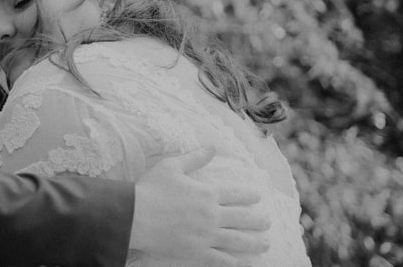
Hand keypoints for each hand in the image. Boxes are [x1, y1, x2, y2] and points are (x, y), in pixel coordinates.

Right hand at [129, 148, 270, 266]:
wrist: (134, 216)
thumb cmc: (150, 189)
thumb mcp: (172, 166)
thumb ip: (195, 157)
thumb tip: (213, 147)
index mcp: (207, 193)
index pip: (236, 194)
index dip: (249, 195)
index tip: (258, 197)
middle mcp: (211, 215)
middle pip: (243, 219)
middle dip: (258, 221)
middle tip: (268, 223)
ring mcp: (206, 236)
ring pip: (237, 240)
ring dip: (254, 243)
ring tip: (265, 244)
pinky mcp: (196, 252)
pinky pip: (220, 259)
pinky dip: (234, 262)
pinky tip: (243, 262)